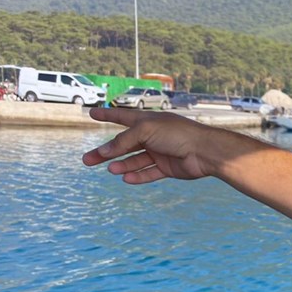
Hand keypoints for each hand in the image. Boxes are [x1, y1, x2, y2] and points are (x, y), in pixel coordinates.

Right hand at [82, 107, 216, 181]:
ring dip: (121, 165)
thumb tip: (104, 153)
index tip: (92, 113)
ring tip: (111, 170)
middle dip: (106, 152)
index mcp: (147, 121)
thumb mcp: (145, 131)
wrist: (204, 151)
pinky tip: (126, 178)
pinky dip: (138, 176)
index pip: (122, 116)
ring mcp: (160, 152)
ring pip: (135, 160)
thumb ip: (123, 142)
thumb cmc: (177, 134)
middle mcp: (153, 136)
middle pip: (123, 144)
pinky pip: (149, 173)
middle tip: (87, 160)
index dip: (107, 114)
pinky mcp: (168, 167)